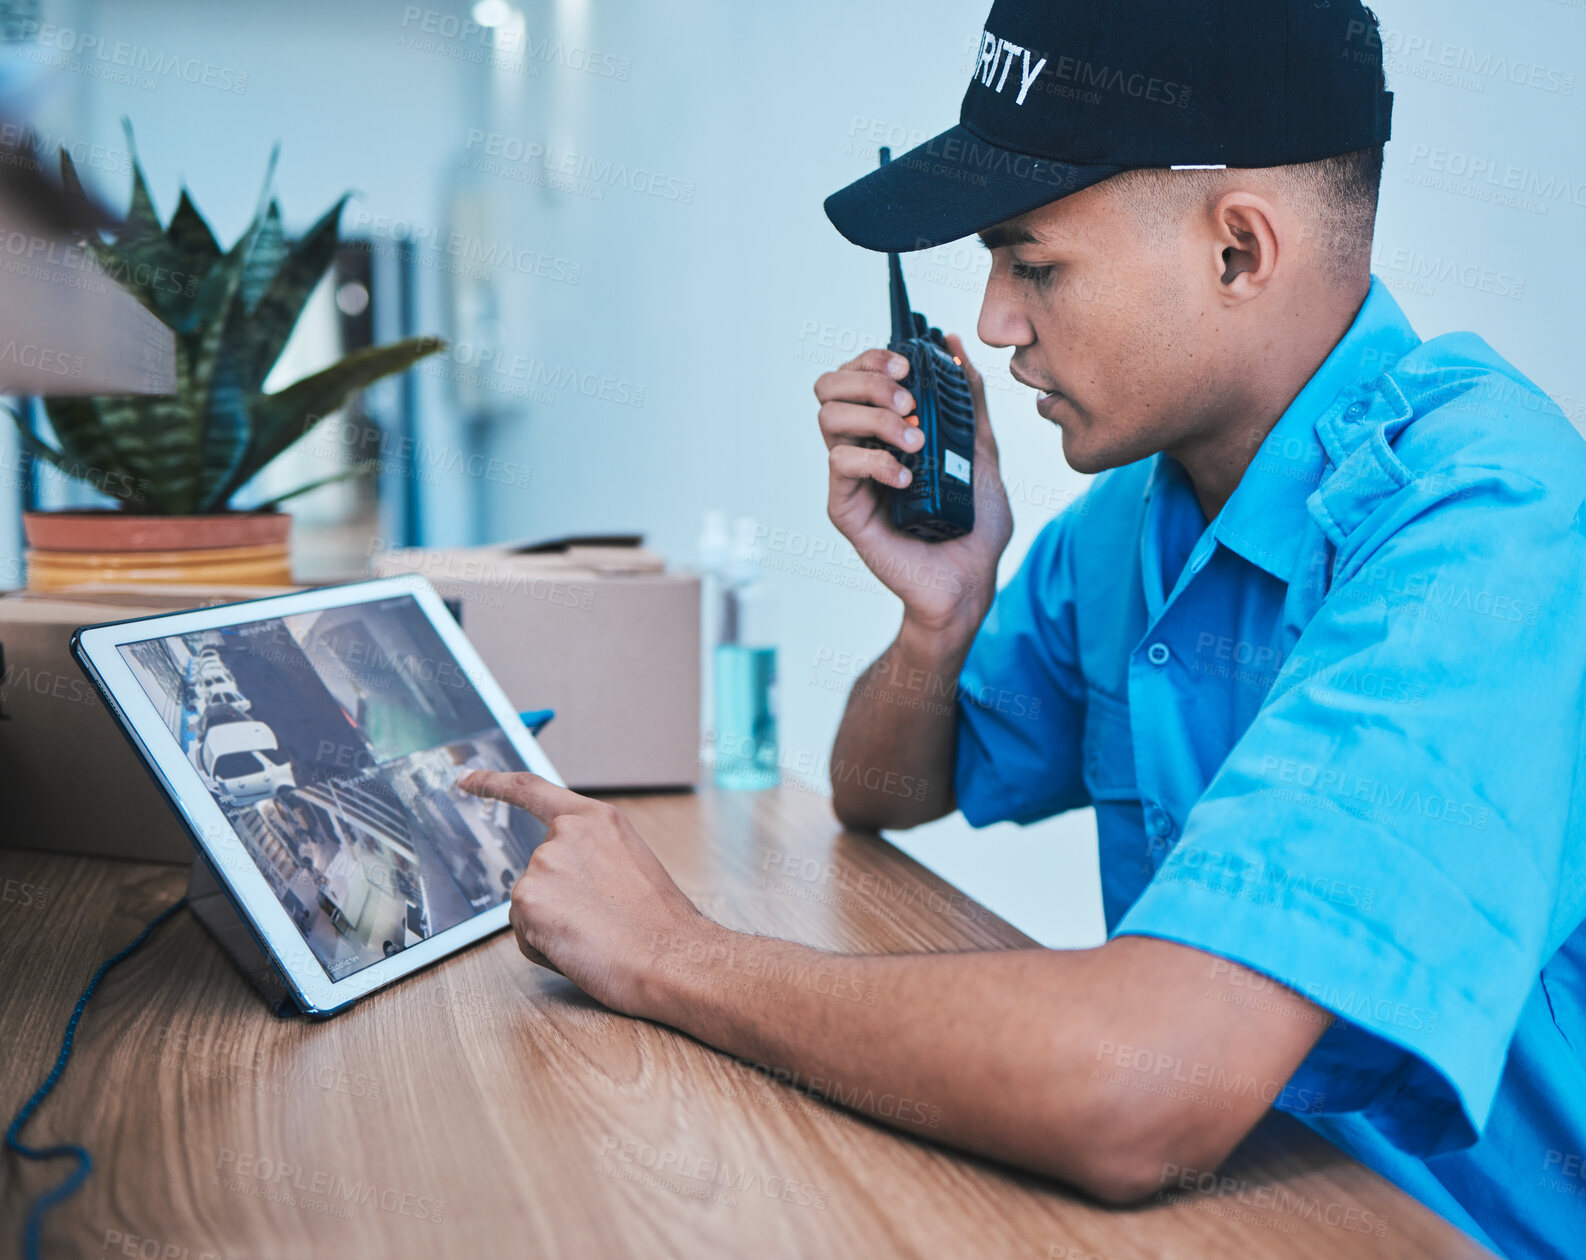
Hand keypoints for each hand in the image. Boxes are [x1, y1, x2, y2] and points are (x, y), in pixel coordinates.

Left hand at [457, 770, 708, 1017]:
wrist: (672, 957)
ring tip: (598, 936)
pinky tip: (580, 948)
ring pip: (530, 906)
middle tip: (601, 925)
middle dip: (558, 904)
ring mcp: (543, 864)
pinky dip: (546, 949)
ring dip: (554, 927)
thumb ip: (592, 856)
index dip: (494, 785)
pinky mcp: (527, 898)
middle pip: (537, 873)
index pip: (532, 790)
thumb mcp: (631, 866)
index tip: (466, 780)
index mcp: (597, 820)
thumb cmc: (662, 925)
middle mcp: (565, 834)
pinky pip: (524, 934)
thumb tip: (569, 883)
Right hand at [813, 335, 1012, 639]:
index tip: (908, 365)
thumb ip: (969, 400)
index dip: (873, 359)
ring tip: (915, 441)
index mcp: (887, 428)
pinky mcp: (846, 507)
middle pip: (830, 387)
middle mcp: (862, 446)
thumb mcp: (982, 450)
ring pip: (830, 418)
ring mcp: (851, 477)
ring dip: (874, 417)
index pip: (856, 375)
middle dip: (867, 379)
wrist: (969, 580)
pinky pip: (841, 464)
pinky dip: (876, 460)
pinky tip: (906, 476)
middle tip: (907, 398)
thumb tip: (956, 346)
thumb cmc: (975, 523)